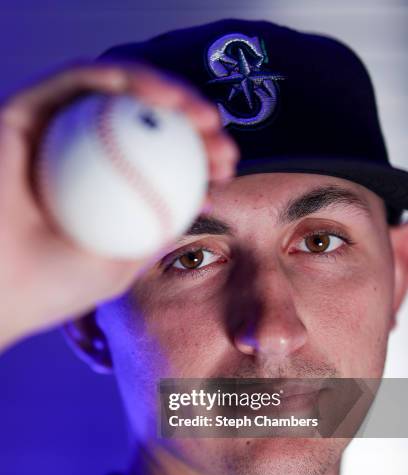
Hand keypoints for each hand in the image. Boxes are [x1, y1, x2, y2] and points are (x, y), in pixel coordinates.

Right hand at [0, 62, 238, 350]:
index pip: (155, 161)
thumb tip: (204, 200)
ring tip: (204, 116)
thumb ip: (155, 233)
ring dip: (167, 95)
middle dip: (190, 124)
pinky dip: (123, 79)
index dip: (197, 155)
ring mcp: (51, 133)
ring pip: (115, 97)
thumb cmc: (52, 288)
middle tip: (222, 140)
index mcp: (100, 190)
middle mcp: (76, 157)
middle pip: (141, 125)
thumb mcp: (122, 265)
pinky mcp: (25, 112)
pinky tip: (161, 95)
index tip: (226, 166)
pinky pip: (78, 83)